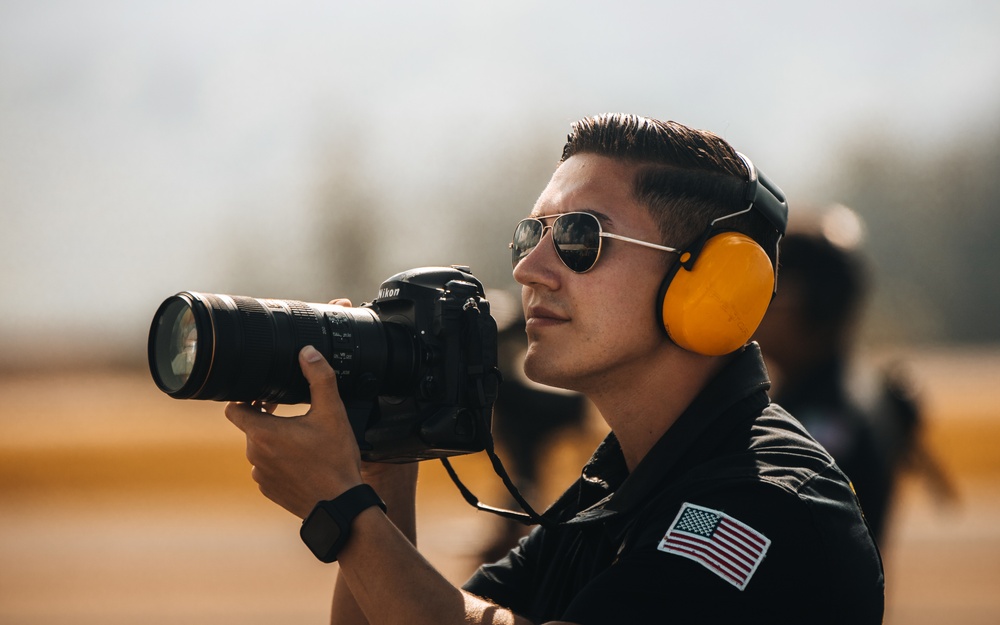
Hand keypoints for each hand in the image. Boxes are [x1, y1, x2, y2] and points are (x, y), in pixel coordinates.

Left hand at [225, 343, 363, 517]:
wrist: (340, 506)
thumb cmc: (335, 460)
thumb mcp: (333, 413)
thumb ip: (319, 378)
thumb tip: (307, 352)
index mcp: (263, 433)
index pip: (234, 408)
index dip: (246, 398)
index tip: (266, 396)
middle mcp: (254, 455)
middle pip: (252, 428)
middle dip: (269, 419)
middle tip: (295, 416)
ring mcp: (260, 476)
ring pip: (261, 449)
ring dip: (276, 442)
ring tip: (304, 442)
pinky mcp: (268, 491)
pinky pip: (268, 469)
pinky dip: (281, 463)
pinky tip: (304, 463)